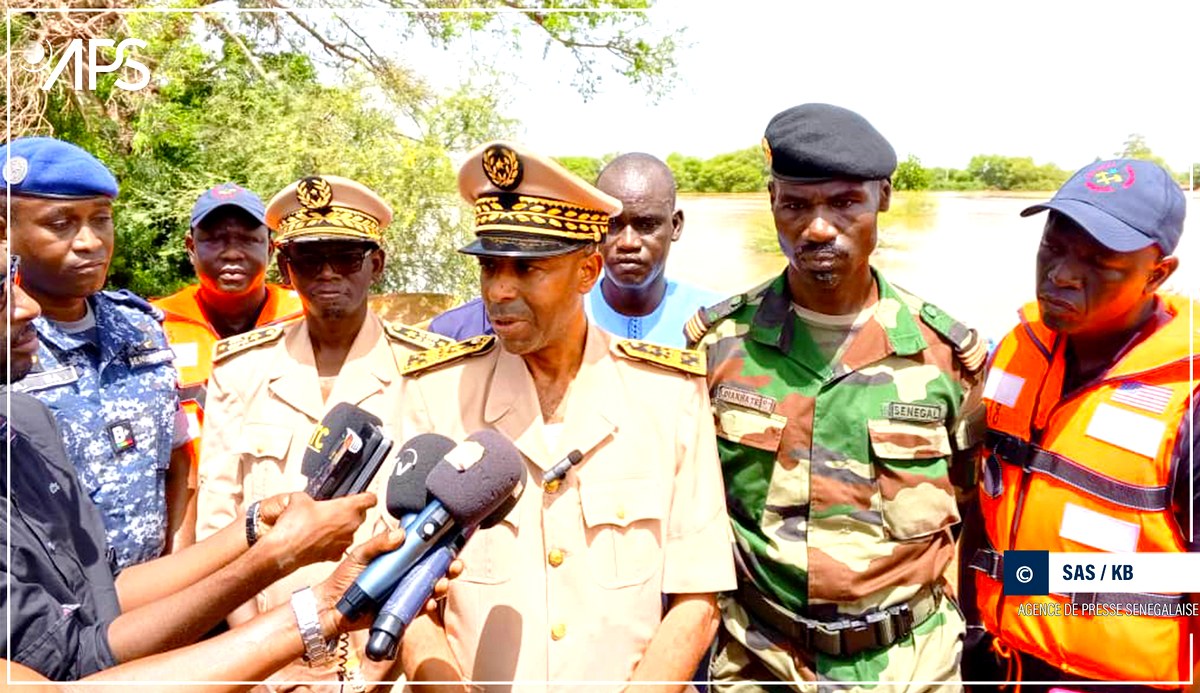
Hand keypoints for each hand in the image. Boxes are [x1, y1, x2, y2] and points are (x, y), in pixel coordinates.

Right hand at [259, 491, 375, 572]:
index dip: (367, 496)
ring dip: (341, 527)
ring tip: (324, 525)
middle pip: (360, 515)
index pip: (370, 499)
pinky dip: (333, 542)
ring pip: (350, 531)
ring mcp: (344, 542)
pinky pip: (339, 545)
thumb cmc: (295, 526)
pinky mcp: (335, 555)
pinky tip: (320, 539)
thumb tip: (307, 499)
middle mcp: (350, 525)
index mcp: (347, 508)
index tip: (364, 496)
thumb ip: (311, 496)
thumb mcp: (300, 499)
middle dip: (351, 511)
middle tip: (336, 510)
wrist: (284, 549)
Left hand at [311, 531, 464, 635]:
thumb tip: (401, 533)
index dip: (440, 546)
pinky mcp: (401, 610)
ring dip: (442, 585)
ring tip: (442, 583)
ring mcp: (405, 592)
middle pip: (435, 568)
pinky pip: (420, 608)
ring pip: (431, 588)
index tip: (452, 540)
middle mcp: (405, 574)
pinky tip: (429, 602)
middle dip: (450, 566)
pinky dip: (427, 605)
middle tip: (455, 564)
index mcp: (398, 558)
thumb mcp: (360, 555)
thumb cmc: (344, 578)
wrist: (331, 607)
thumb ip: (379, 543)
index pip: (424, 549)